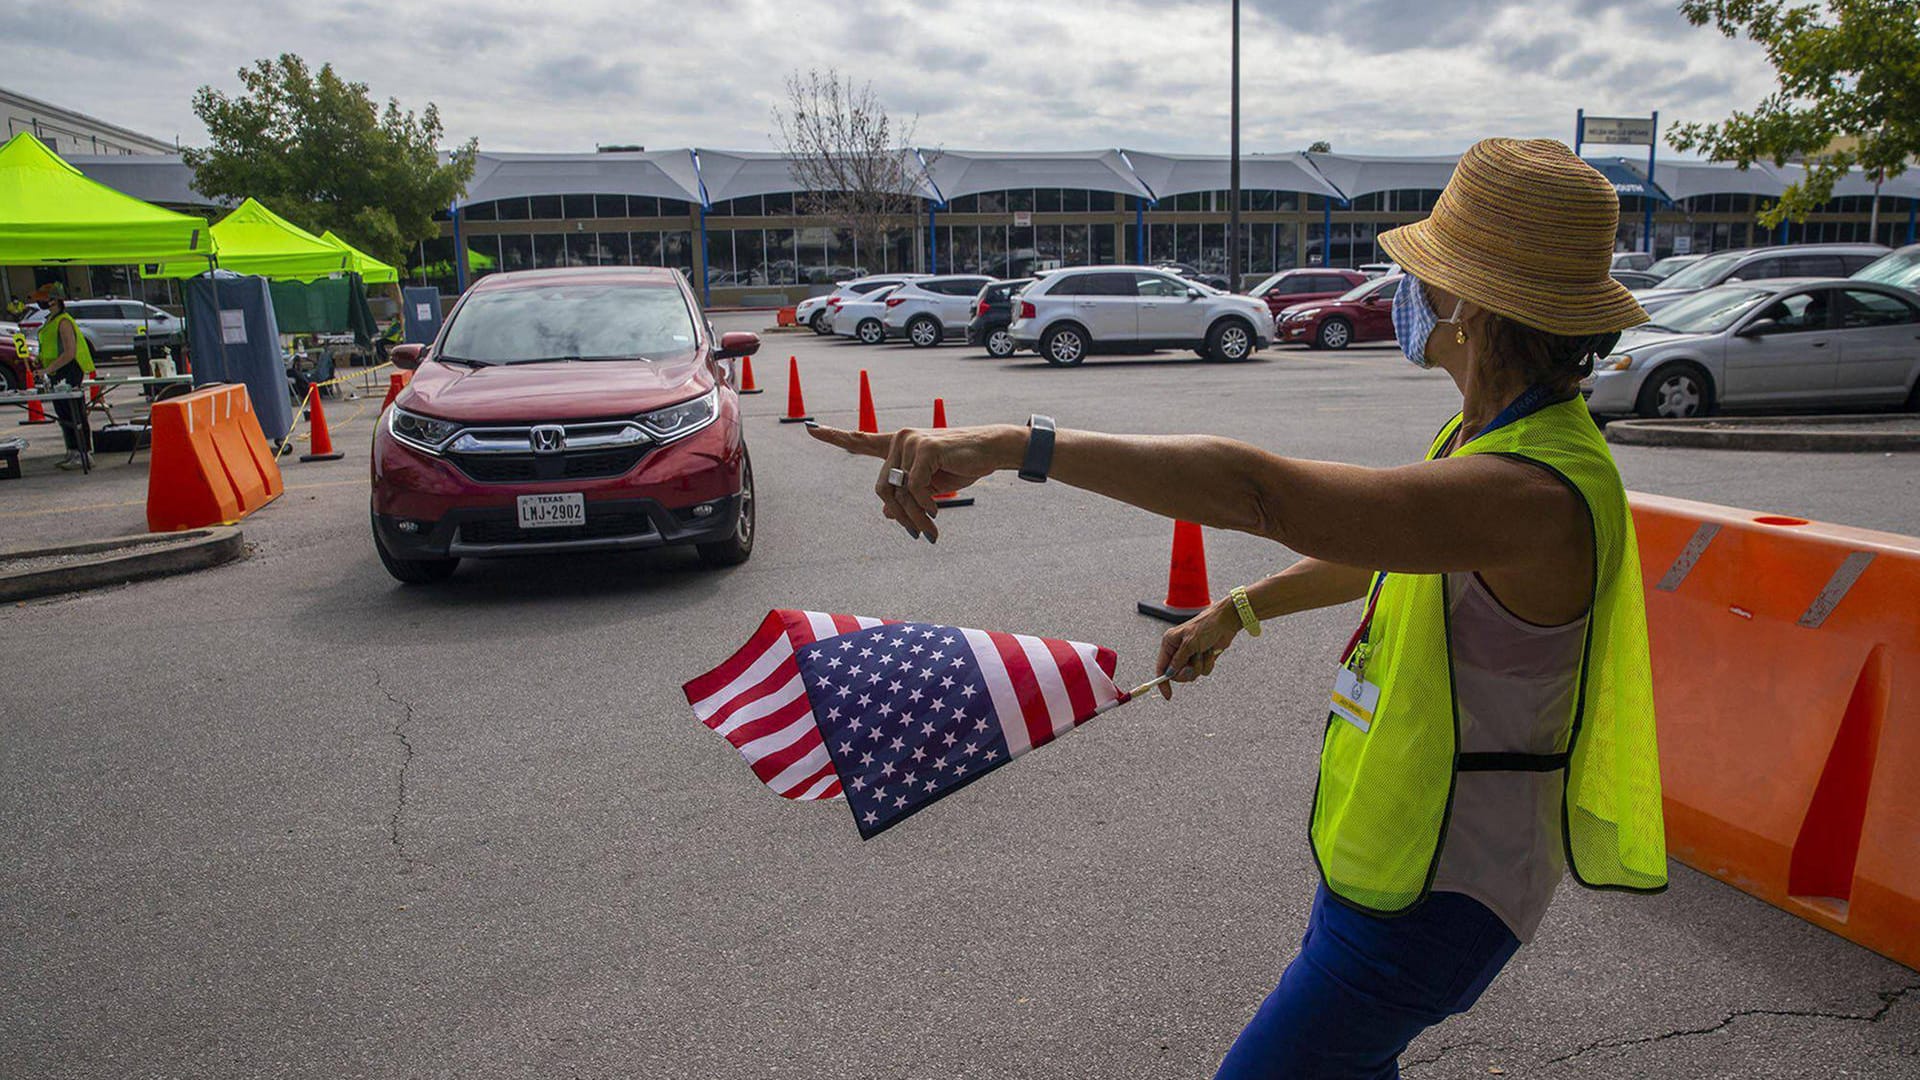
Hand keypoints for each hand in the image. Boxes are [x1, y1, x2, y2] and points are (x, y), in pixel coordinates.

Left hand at [806, 423, 1023, 540]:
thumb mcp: (932, 485)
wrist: (991, 450)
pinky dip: (925, 505)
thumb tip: (885, 513)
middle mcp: (899, 438)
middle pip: (883, 488)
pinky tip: (937, 510)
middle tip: (920, 535)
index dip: (835, 437)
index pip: (861, 440)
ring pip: (899, 492)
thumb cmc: (961, 465)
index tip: (811, 430)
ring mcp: (910, 440)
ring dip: (916, 518)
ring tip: (931, 532)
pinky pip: (915, 488)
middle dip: (901, 516)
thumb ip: (907, 495)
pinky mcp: (924, 447)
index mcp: (898, 445)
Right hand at [1154, 601, 1241, 699]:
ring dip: (1201, 665)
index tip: (1168, 695)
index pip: (1162, 667)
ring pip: (1192, 674)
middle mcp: (1178, 650)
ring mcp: (1190, 656)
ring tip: (1205, 652)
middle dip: (1188, 671)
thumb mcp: (1190, 643)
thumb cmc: (1206, 626)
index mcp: (1169, 643)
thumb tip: (1170, 674)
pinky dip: (1208, 663)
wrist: (1226, 622)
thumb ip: (1179, 660)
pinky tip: (1211, 652)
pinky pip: (1203, 671)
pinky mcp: (1202, 659)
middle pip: (1177, 674)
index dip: (1163, 682)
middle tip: (1195, 662)